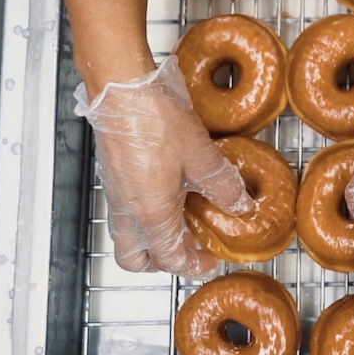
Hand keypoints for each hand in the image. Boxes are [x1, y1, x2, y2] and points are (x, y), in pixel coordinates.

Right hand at [74, 55, 252, 277]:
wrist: (122, 89)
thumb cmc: (154, 120)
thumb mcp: (202, 157)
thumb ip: (223, 186)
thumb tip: (240, 204)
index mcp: (151, 214)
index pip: (170, 259)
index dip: (193, 265)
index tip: (210, 259)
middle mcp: (128, 211)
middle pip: (136, 258)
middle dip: (162, 262)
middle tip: (189, 249)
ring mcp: (116, 193)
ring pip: (128, 235)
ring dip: (152, 237)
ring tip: (182, 220)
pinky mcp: (113, 175)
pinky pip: (125, 210)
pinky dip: (144, 214)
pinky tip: (168, 191)